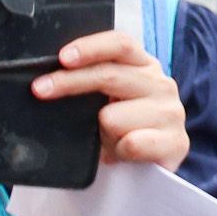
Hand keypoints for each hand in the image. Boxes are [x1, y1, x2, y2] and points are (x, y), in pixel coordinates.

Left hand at [34, 28, 186, 173]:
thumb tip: (49, 80)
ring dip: (103, 133)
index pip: (120, 44)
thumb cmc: (123, 129)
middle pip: (109, 75)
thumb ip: (93, 83)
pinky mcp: (176, 142)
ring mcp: (171, 112)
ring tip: (111, 139)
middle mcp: (161, 83)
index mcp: (144, 65)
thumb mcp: (108, 99)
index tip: (63, 57)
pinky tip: (124, 153)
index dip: (91, 47)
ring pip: (112, 117)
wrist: (151, 171)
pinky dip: (119, 152)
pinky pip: (130, 144)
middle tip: (40, 90)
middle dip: (68, 83)